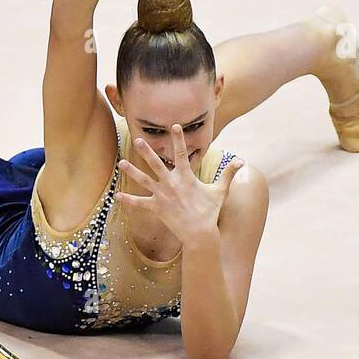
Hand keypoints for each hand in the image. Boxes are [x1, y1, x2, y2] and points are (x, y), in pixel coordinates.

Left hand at [116, 125, 244, 244]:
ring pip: (144, 180)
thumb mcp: (220, 191)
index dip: (178, 139)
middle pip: (156, 163)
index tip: (174, 125)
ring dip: (132, 172)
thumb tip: (242, 161)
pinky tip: (116, 196)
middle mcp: (172, 183)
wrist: (200, 233)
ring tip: (120, 164)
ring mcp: (162, 195)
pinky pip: (139, 203)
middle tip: (137, 140)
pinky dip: (128, 200)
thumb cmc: (210, 212)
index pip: (182, 153)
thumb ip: (228, 174)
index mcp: (186, 177)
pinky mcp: (156, 208)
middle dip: (146, 151)